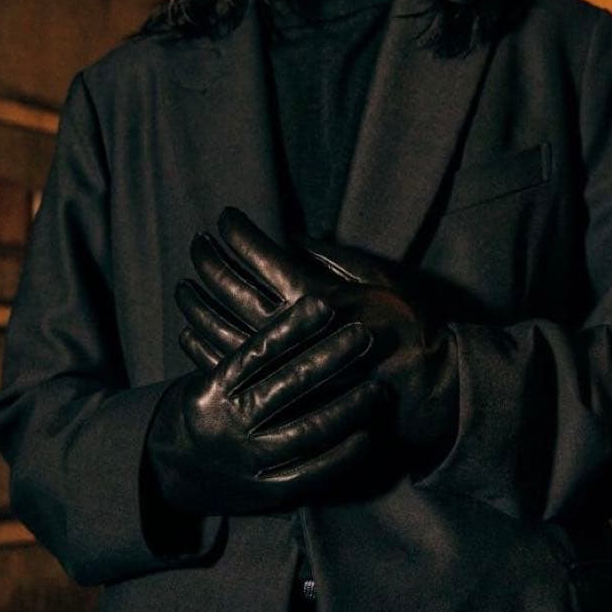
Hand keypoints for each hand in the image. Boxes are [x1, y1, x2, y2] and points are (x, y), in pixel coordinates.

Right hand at [146, 293, 382, 514]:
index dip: (292, 326)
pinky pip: (309, 473)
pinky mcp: (265, 491)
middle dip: (329, 357)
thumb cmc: (206, 408)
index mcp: (214, 388)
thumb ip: (247, 354)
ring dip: (346, 407)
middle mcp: (229, 422)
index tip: (325, 303)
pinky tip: (367, 435)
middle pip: (286, 385)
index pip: (257, 351)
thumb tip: (295, 307)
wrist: (170, 472)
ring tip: (377, 387)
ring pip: (304, 431)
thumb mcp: (210, 377)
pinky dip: (341, 455)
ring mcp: (247, 459)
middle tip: (363, 334)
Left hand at [176, 208, 458, 457]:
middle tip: (197, 243)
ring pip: (220, 329)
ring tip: (184, 284)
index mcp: (316, 297)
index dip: (238, 232)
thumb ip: (334, 259)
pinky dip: (201, 347)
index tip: (225, 217)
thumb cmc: (410, 330)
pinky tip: (188, 331)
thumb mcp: (382, 282)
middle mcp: (292, 331)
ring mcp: (281, 365)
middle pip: (231, 289)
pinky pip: (227, 369)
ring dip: (196, 303)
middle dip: (209, 260)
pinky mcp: (278, 394)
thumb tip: (294, 237)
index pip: (261, 256)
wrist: (426, 392)